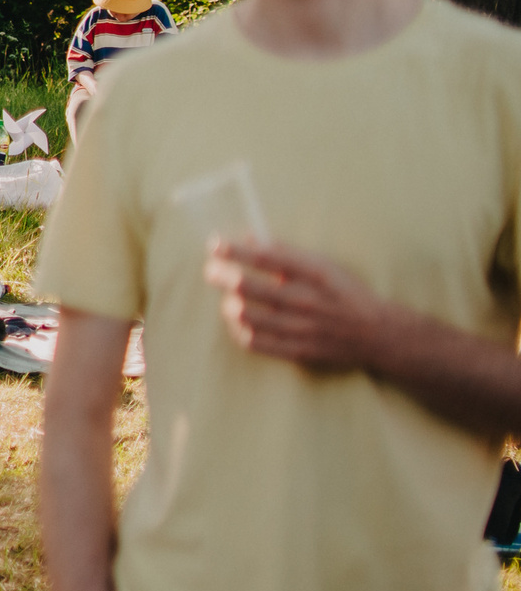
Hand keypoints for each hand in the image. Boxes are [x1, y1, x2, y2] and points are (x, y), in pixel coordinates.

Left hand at [203, 240, 397, 371]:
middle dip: (220, 274)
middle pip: (246, 285)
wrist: (378, 334)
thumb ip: (287, 253)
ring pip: (244, 314)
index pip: (265, 257)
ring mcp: (300, 327)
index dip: (234, 250)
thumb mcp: (324, 266)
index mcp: (314, 273)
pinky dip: (238, 328)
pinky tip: (239, 321)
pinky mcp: (297, 351)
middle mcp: (305, 300)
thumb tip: (249, 239)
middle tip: (212, 270)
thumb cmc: (345, 293)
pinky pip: (252, 341)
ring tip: (229, 298)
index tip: (215, 244)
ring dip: (228, 303)